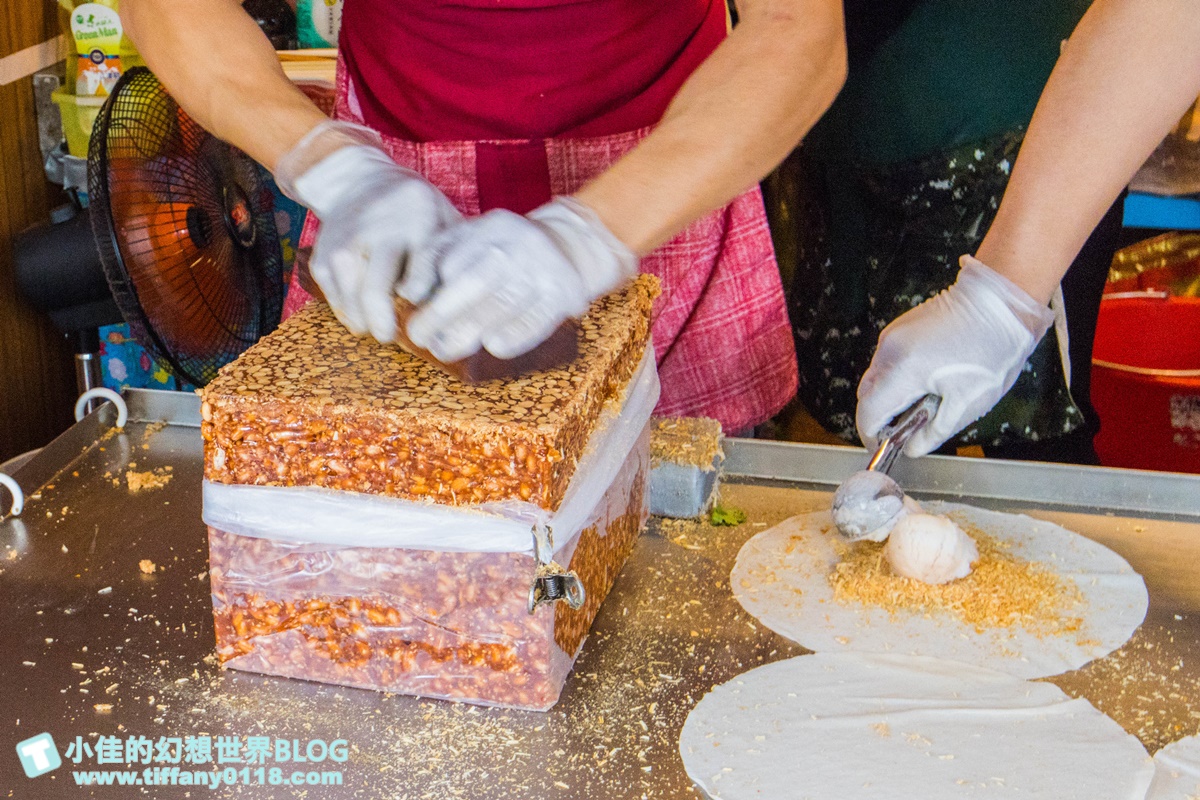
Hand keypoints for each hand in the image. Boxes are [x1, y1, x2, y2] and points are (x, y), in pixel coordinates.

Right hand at [277, 122, 460, 340]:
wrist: (360, 181)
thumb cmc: (416, 211)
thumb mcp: (444, 219)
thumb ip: (457, 257)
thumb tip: (470, 305)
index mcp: (418, 221)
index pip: (419, 272)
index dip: (419, 297)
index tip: (419, 310)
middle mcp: (377, 232)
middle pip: (376, 291)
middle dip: (384, 323)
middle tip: (391, 335)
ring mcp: (344, 245)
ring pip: (352, 302)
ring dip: (366, 322)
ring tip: (380, 324)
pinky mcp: (323, 259)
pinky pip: (336, 302)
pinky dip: (350, 313)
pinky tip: (364, 309)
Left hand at [401, 196, 638, 361]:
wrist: (570, 247)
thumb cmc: (504, 249)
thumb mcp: (472, 238)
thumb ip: (436, 257)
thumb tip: (408, 292)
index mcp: (492, 226)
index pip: (449, 257)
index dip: (427, 287)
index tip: (412, 309)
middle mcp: (520, 243)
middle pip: (473, 283)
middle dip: (440, 315)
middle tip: (421, 338)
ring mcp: (544, 269)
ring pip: (499, 308)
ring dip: (467, 334)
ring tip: (445, 349)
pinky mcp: (564, 295)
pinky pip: (531, 325)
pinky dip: (508, 340)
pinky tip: (490, 346)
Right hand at [856, 255, 1055, 456]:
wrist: (1002, 302)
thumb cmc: (991, 350)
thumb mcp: (968, 403)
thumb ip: (934, 432)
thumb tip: (912, 448)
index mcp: (904, 371)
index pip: (868, 414)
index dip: (874, 436)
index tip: (887, 447)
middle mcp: (889, 351)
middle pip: (867, 396)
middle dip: (882, 417)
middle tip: (910, 428)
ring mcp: (892, 336)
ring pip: (876, 379)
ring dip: (891, 396)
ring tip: (925, 401)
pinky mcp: (899, 328)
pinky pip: (887, 362)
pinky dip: (897, 378)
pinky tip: (926, 379)